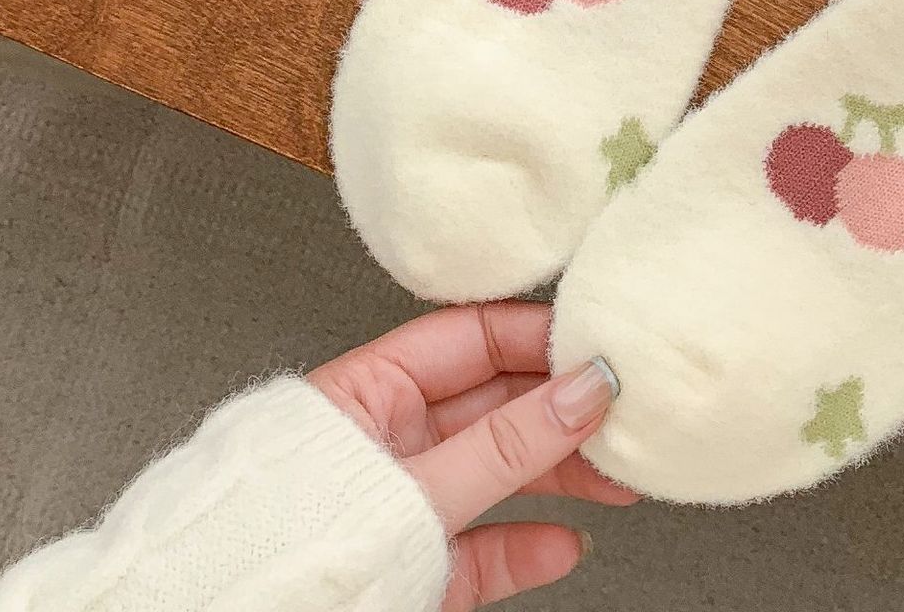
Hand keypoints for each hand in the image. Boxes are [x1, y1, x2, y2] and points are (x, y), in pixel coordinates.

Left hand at [309, 303, 634, 608]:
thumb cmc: (282, 548)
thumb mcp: (414, 485)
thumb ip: (505, 443)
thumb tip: (583, 392)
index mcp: (369, 390)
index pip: (471, 338)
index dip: (538, 339)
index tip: (597, 347)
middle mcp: (387, 440)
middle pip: (495, 406)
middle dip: (563, 412)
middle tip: (621, 412)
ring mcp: (404, 505)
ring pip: (497, 475)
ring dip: (560, 477)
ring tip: (614, 477)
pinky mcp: (414, 566)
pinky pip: (481, 548)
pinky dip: (526, 547)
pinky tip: (564, 544)